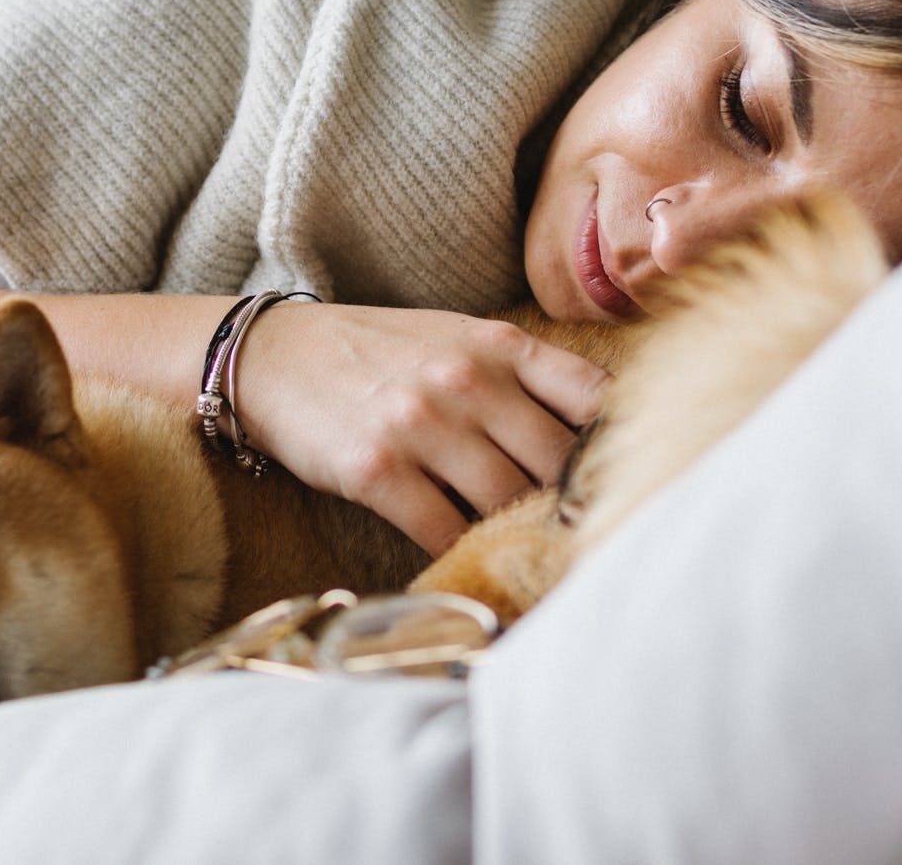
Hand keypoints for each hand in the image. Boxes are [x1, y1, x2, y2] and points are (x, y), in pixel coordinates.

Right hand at [232, 303, 610, 556]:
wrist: (269, 356)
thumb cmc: (373, 353)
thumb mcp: (455, 340)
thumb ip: (521, 376)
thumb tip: (596, 434)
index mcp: (498, 347)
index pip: (595, 397)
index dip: (625, 445)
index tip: (632, 480)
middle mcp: (467, 382)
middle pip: (558, 463)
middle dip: (575, 507)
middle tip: (588, 540)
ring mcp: (422, 426)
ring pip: (507, 502)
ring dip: (521, 536)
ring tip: (535, 559)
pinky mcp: (378, 472)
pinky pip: (445, 532)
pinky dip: (464, 555)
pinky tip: (471, 562)